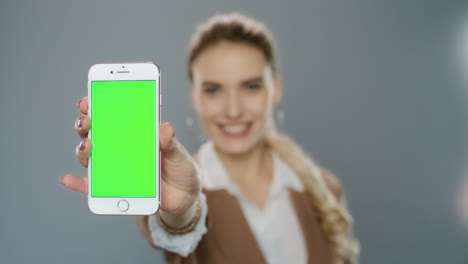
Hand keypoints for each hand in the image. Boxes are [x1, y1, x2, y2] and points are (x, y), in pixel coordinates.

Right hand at [60, 97, 200, 220]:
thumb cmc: (181, 169)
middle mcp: (121, 149)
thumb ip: (170, 143)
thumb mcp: (180, 154)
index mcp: (136, 134)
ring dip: (82, 150)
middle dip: (86, 124)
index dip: (98, 106)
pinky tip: (67, 179)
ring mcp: (116, 168)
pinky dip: (78, 183)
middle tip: (86, 120)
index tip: (89, 99)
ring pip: (91, 157)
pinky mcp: (114, 188)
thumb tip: (166, 127)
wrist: (186, 197)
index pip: (112, 116)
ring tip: (87, 146)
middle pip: (95, 133)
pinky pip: (91, 187)